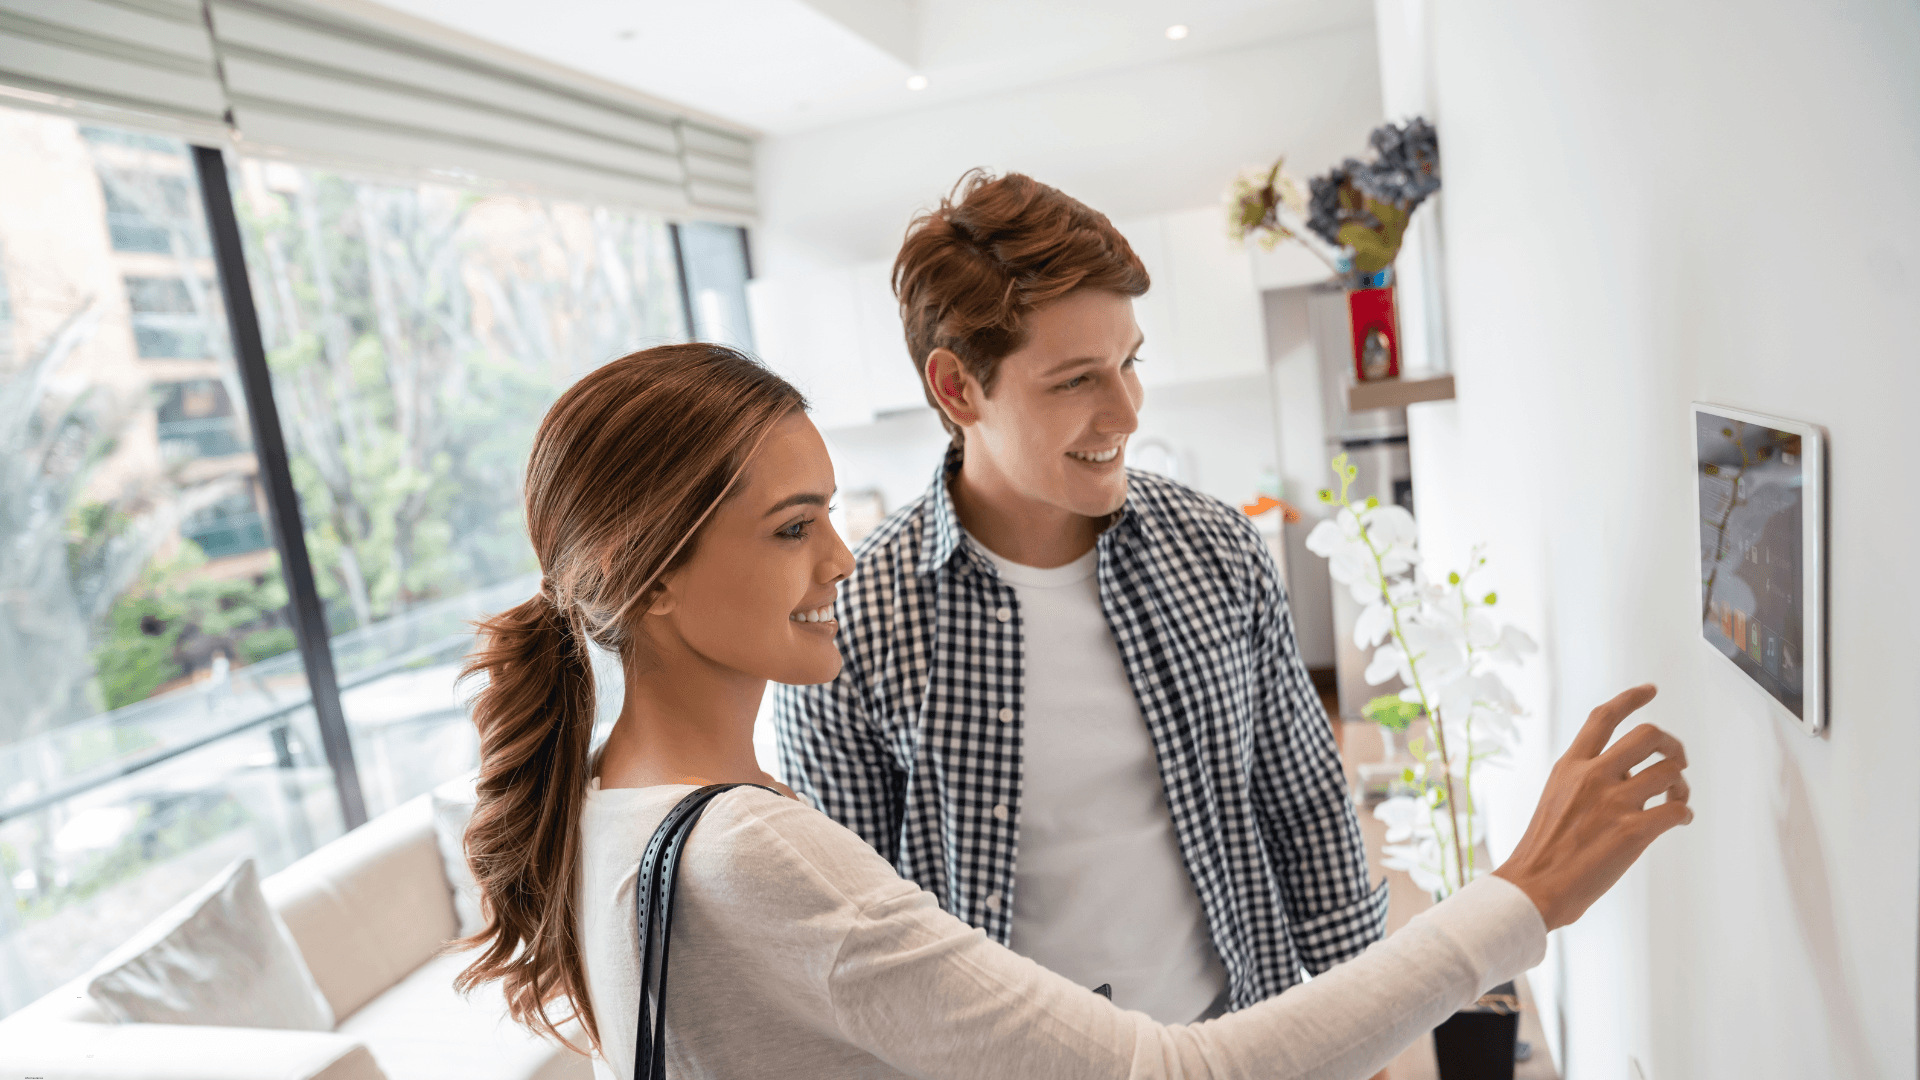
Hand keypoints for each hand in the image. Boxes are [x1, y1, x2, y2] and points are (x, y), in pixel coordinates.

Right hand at [1492, 684, 1691, 929]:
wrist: (1534, 886)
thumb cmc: (1544, 849)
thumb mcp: (1556, 797)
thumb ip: (1585, 779)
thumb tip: (1626, 774)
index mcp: (1571, 765)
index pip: (1604, 717)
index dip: (1631, 698)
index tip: (1650, 690)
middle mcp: (1594, 776)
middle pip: (1649, 735)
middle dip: (1672, 744)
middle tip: (1677, 759)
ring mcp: (1615, 803)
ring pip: (1670, 771)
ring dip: (1681, 784)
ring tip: (1676, 798)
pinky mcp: (1634, 832)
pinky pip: (1678, 810)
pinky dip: (1685, 813)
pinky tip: (1679, 820)